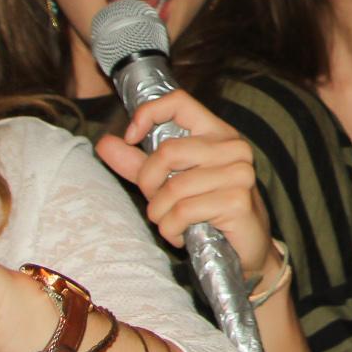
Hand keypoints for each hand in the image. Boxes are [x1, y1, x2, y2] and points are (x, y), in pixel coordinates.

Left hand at [95, 90, 277, 283]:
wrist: (246, 249)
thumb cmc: (208, 211)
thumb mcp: (168, 183)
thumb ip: (139, 163)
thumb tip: (105, 142)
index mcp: (218, 133)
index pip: (179, 102)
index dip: (148, 114)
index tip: (130, 137)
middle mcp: (233, 147)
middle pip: (167, 151)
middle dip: (148, 183)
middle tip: (154, 203)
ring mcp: (239, 173)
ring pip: (173, 187)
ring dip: (159, 214)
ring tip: (169, 223)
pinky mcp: (237, 201)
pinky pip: (183, 212)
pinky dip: (171, 229)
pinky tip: (182, 235)